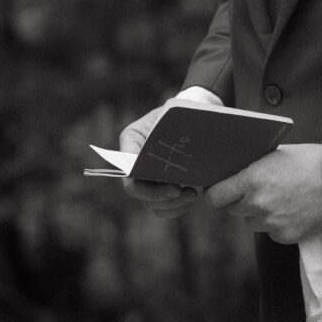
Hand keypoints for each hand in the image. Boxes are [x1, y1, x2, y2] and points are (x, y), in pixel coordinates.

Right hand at [120, 103, 199, 218]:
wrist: (188, 116)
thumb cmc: (178, 112)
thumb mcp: (171, 113)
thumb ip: (164, 131)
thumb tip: (165, 161)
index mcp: (130, 142)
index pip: (129, 173)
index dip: (149, 186)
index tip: (175, 186)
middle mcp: (133, 164)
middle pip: (140, 193)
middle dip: (164, 197)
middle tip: (189, 193)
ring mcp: (145, 179)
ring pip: (151, 204)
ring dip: (173, 205)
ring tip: (192, 195)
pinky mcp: (159, 189)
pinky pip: (162, 208)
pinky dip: (176, 208)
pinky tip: (190, 199)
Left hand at [205, 144, 321, 243]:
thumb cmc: (309, 161)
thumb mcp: (275, 155)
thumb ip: (253, 169)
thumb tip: (235, 175)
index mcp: (251, 180)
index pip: (216, 196)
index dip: (217, 195)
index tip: (220, 194)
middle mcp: (257, 204)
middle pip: (234, 210)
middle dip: (242, 202)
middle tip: (261, 192)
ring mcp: (271, 222)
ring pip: (253, 223)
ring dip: (260, 215)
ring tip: (281, 202)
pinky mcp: (285, 236)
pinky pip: (272, 233)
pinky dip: (278, 226)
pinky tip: (293, 212)